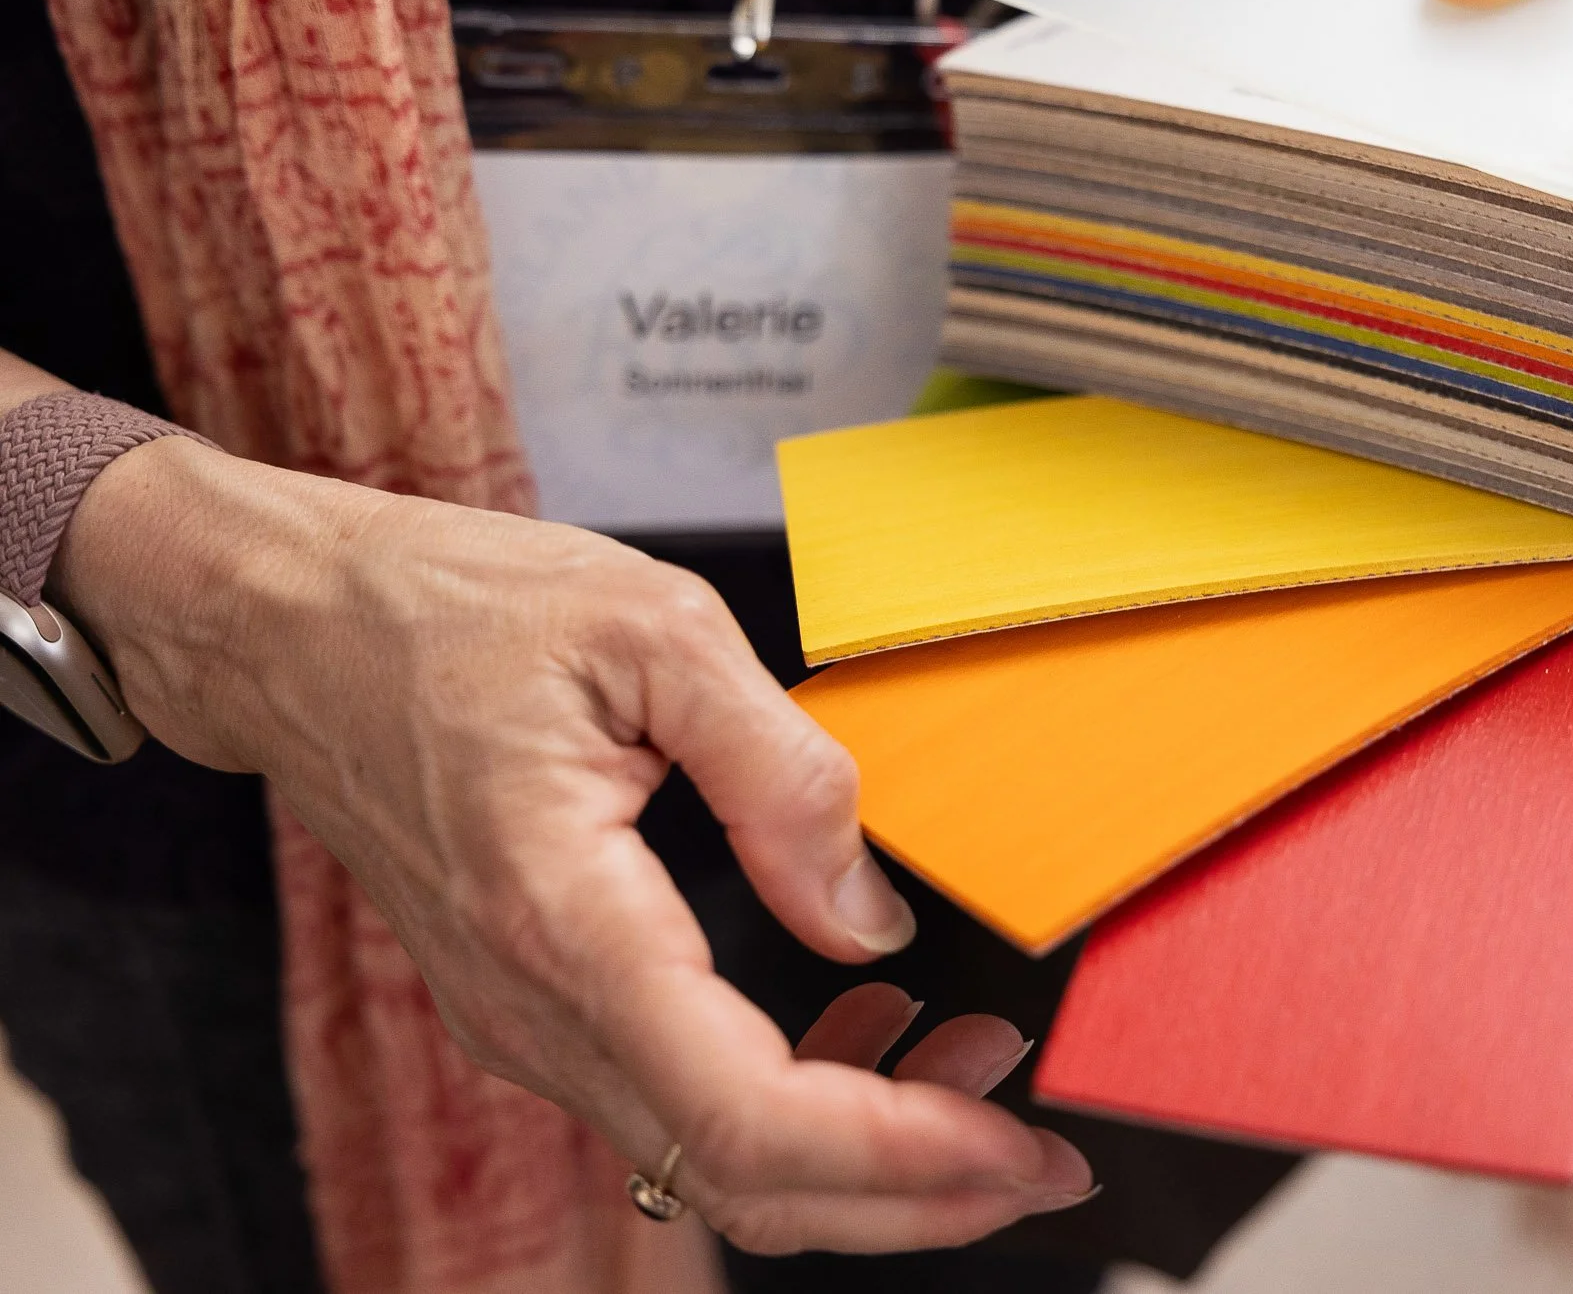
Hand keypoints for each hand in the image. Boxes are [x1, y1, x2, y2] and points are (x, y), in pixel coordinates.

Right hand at [45, 431, 1093, 1253]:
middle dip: (910, 1193)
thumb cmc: (450, 612)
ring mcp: (529, 1021)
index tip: (1013, 1142)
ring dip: (861, 1150)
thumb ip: (780, 772)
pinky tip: (872, 1024)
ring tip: (979, 1066)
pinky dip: (792, 1099)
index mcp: (567, 921)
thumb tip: (869, 911)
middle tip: (1041, 1156)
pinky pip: (677, 1099)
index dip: (898, 1155)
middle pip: (742, 1182)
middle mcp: (536, 1007)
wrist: (296, 632)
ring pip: (711, 1160)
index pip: (748, 1115)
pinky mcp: (538, 1004)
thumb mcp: (651, 628)